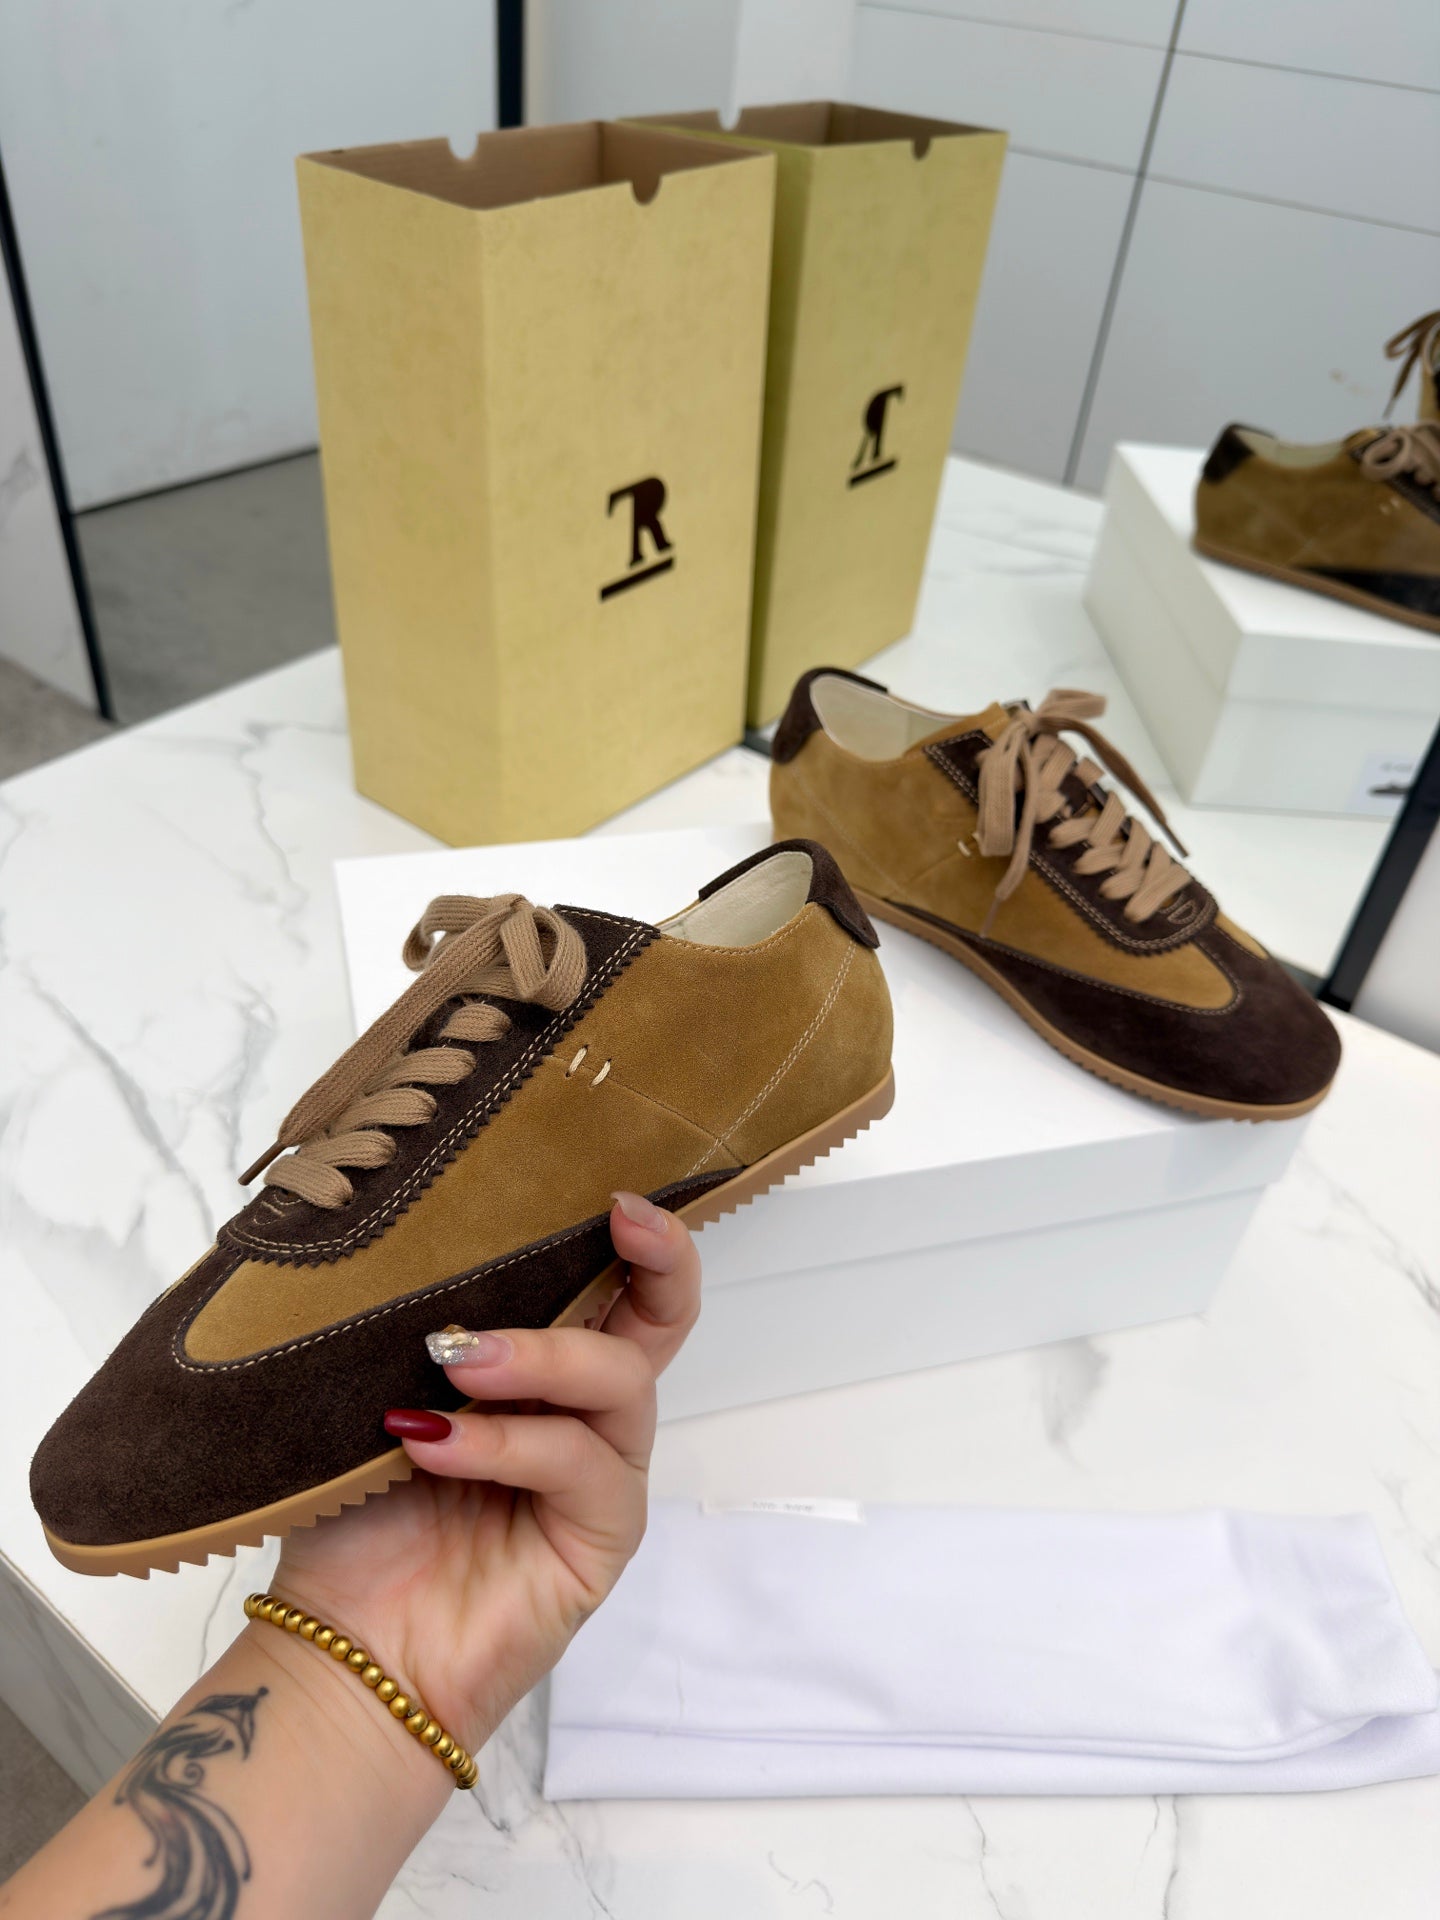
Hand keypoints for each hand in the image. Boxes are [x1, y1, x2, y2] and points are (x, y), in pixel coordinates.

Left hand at [269, 1194, 699, 1754]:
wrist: (344, 1655)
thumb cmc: (356, 1522)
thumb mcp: (379, 1399)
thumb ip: (419, 1332)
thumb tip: (414, 1240)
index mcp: (540, 1371)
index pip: (610, 1287)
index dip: (636, 1237)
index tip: (613, 1192)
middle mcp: (584, 1416)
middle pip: (661, 1323)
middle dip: (658, 1260)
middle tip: (620, 1218)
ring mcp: (600, 1477)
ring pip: (618, 1383)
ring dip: (542, 1356)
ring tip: (455, 1359)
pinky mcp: (601, 1539)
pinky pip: (577, 1466)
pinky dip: (508, 1443)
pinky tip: (437, 1443)